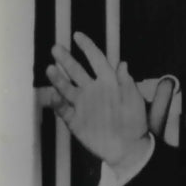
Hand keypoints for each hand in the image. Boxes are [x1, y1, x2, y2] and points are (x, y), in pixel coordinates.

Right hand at [47, 31, 165, 171]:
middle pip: (76, 71)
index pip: (97, 60)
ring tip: (50, 69)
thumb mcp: (135, 100)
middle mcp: (93, 91)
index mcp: (108, 83)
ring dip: (58, 79)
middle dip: (66, 60)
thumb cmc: (135, 123)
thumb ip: (127, 83)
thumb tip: (122, 63)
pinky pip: (64, 110)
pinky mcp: (76, 122)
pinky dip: (57, 103)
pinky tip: (53, 95)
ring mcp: (83, 106)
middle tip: (56, 49)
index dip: (88, 47)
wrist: (129, 149)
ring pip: (67, 88)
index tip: (77, 36)